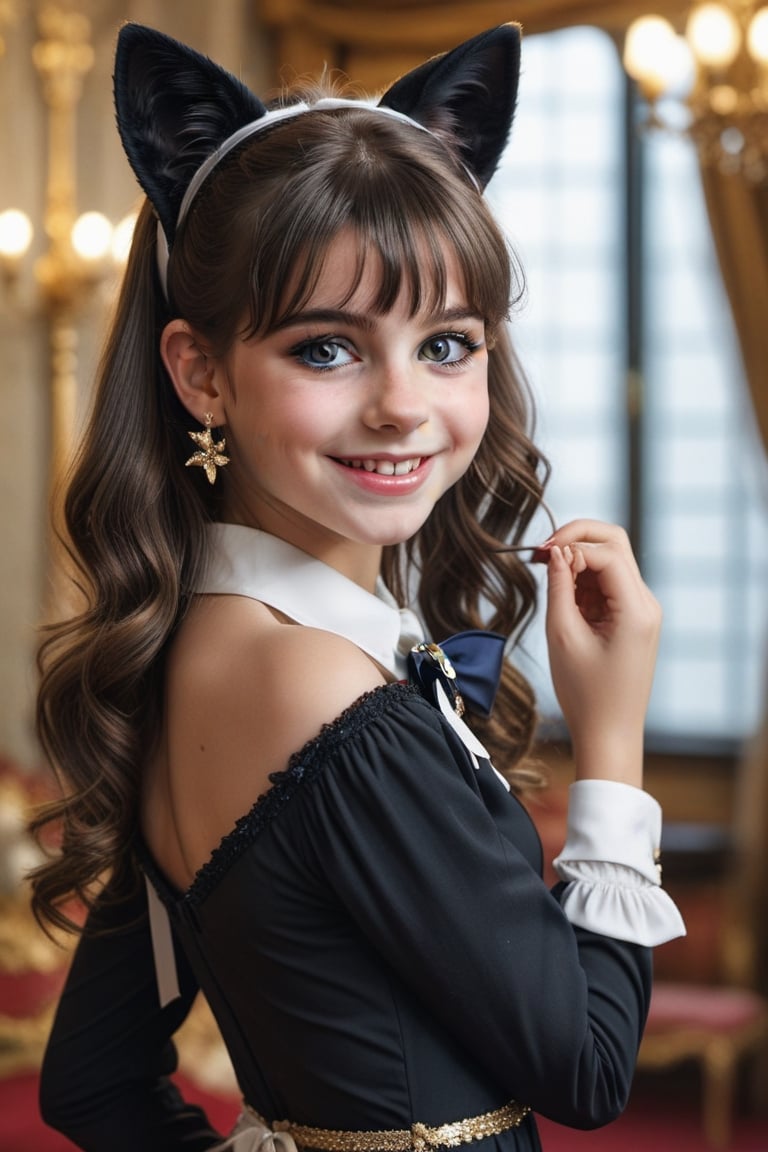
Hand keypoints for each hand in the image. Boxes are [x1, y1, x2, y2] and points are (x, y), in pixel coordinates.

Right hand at [540, 520, 660, 785]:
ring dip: (578, 561)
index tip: (539, 555)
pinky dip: (584, 581)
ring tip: (547, 575)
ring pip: (611, 562)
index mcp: (637, 609)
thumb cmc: (585, 694)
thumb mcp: (563, 636)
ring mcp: (642, 610)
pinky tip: (562, 595)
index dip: (571, 545)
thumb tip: (557, 552)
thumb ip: (560, 588)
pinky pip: (608, 585)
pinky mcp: (632, 618)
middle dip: (578, 539)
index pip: (607, 553)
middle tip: (543, 551)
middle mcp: (646, 604)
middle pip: (615, 545)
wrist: (609, 734)